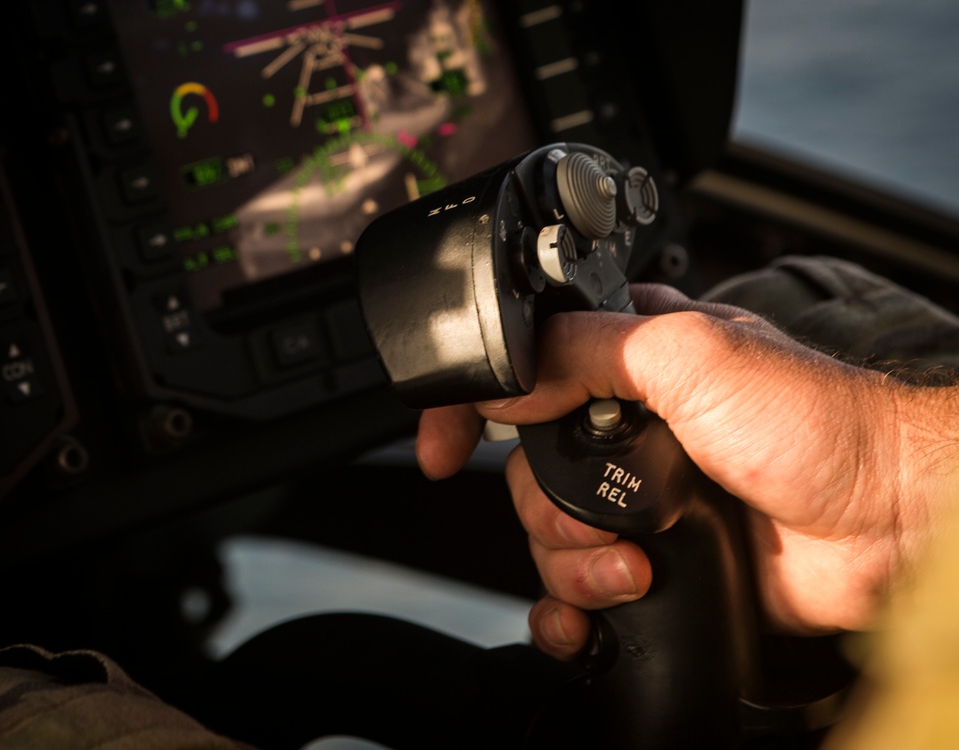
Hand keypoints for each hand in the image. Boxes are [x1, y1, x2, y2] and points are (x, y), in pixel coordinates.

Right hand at [416, 283, 958, 659]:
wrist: (883, 521)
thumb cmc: (816, 421)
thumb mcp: (689, 353)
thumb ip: (586, 351)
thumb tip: (506, 379)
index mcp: (626, 358)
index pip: (520, 370)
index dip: (470, 405)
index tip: (441, 444)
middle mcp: (625, 427)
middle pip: (522, 469)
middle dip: (542, 503)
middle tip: (596, 511)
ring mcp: (638, 495)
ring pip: (545, 534)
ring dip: (573, 560)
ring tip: (633, 563)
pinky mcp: (653, 556)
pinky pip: (577, 589)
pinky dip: (571, 607)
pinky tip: (592, 613)